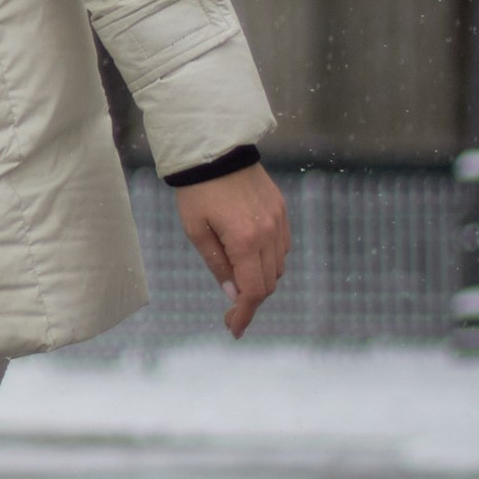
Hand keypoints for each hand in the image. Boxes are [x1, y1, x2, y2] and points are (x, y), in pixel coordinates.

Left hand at [175, 164, 288, 336]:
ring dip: (260, 280)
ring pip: (278, 267)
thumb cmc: (197, 190)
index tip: (234, 330)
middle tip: (231, 314)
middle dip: (251, 302)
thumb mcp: (196, 230)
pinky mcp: (281, 210)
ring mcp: (278, 220)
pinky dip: (269, 260)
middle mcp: (268, 233)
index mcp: (244, 240)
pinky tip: (250, 259)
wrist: (214, 148)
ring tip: (238, 283)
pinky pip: (282, 246)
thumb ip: (218, 265)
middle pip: (268, 283)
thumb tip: (234, 295)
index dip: (245, 315)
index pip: (253, 291)